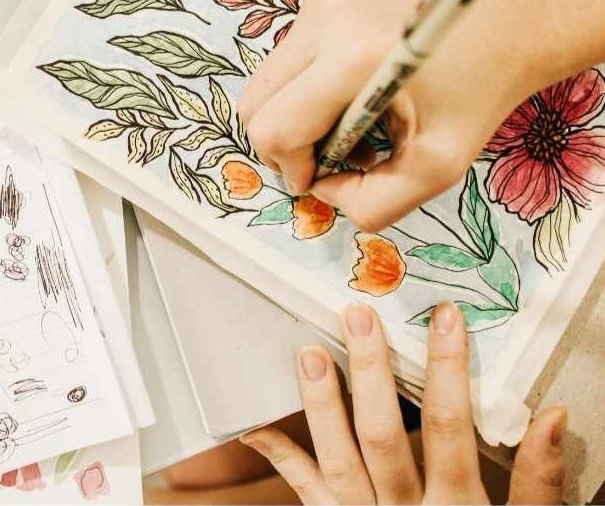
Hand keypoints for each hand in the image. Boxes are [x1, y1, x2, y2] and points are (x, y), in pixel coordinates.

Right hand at [237, 0, 526, 230]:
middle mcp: (326, 21)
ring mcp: (320, 2)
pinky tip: (353, 97)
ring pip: (267, 82)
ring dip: (295, 118)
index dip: (291, 167)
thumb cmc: (482, 91)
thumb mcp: (437, 167)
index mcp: (353, 60)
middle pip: (255, 103)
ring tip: (351, 129)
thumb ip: (373, 203)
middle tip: (333, 159)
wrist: (514, 19)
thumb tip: (323, 191)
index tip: (327, 178)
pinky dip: (306, 90)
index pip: (274, 128)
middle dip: (284, 145)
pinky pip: (287, 59)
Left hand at [239, 302, 566, 504]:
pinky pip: (304, 490)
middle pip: (383, 434)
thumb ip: (538, 480)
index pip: (450, 426)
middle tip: (357, 316)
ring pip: (337, 459)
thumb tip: (551, 416)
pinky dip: (279, 456)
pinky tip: (253, 425)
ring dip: (320, 404)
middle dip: (370, 373)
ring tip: (308, 353)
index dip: (447, 369)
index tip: (444, 318)